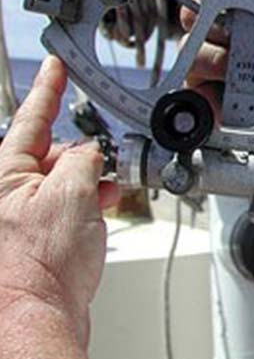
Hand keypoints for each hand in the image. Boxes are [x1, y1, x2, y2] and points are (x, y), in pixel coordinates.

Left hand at [0, 56, 118, 347]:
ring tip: (109, 192)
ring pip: (58, 181)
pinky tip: (102, 209)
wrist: (36, 322)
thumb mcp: (75, 192)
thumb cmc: (39, 265)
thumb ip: (84, 158)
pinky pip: (62, 206)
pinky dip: (85, 203)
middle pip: (47, 152)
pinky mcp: (30, 239)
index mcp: (3, 173)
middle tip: (105, 157)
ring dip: (88, 181)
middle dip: (80, 152)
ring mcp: (15, 218)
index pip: (30, 116)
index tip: (57, 64)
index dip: (49, 87)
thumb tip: (90, 154)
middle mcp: (4, 194)